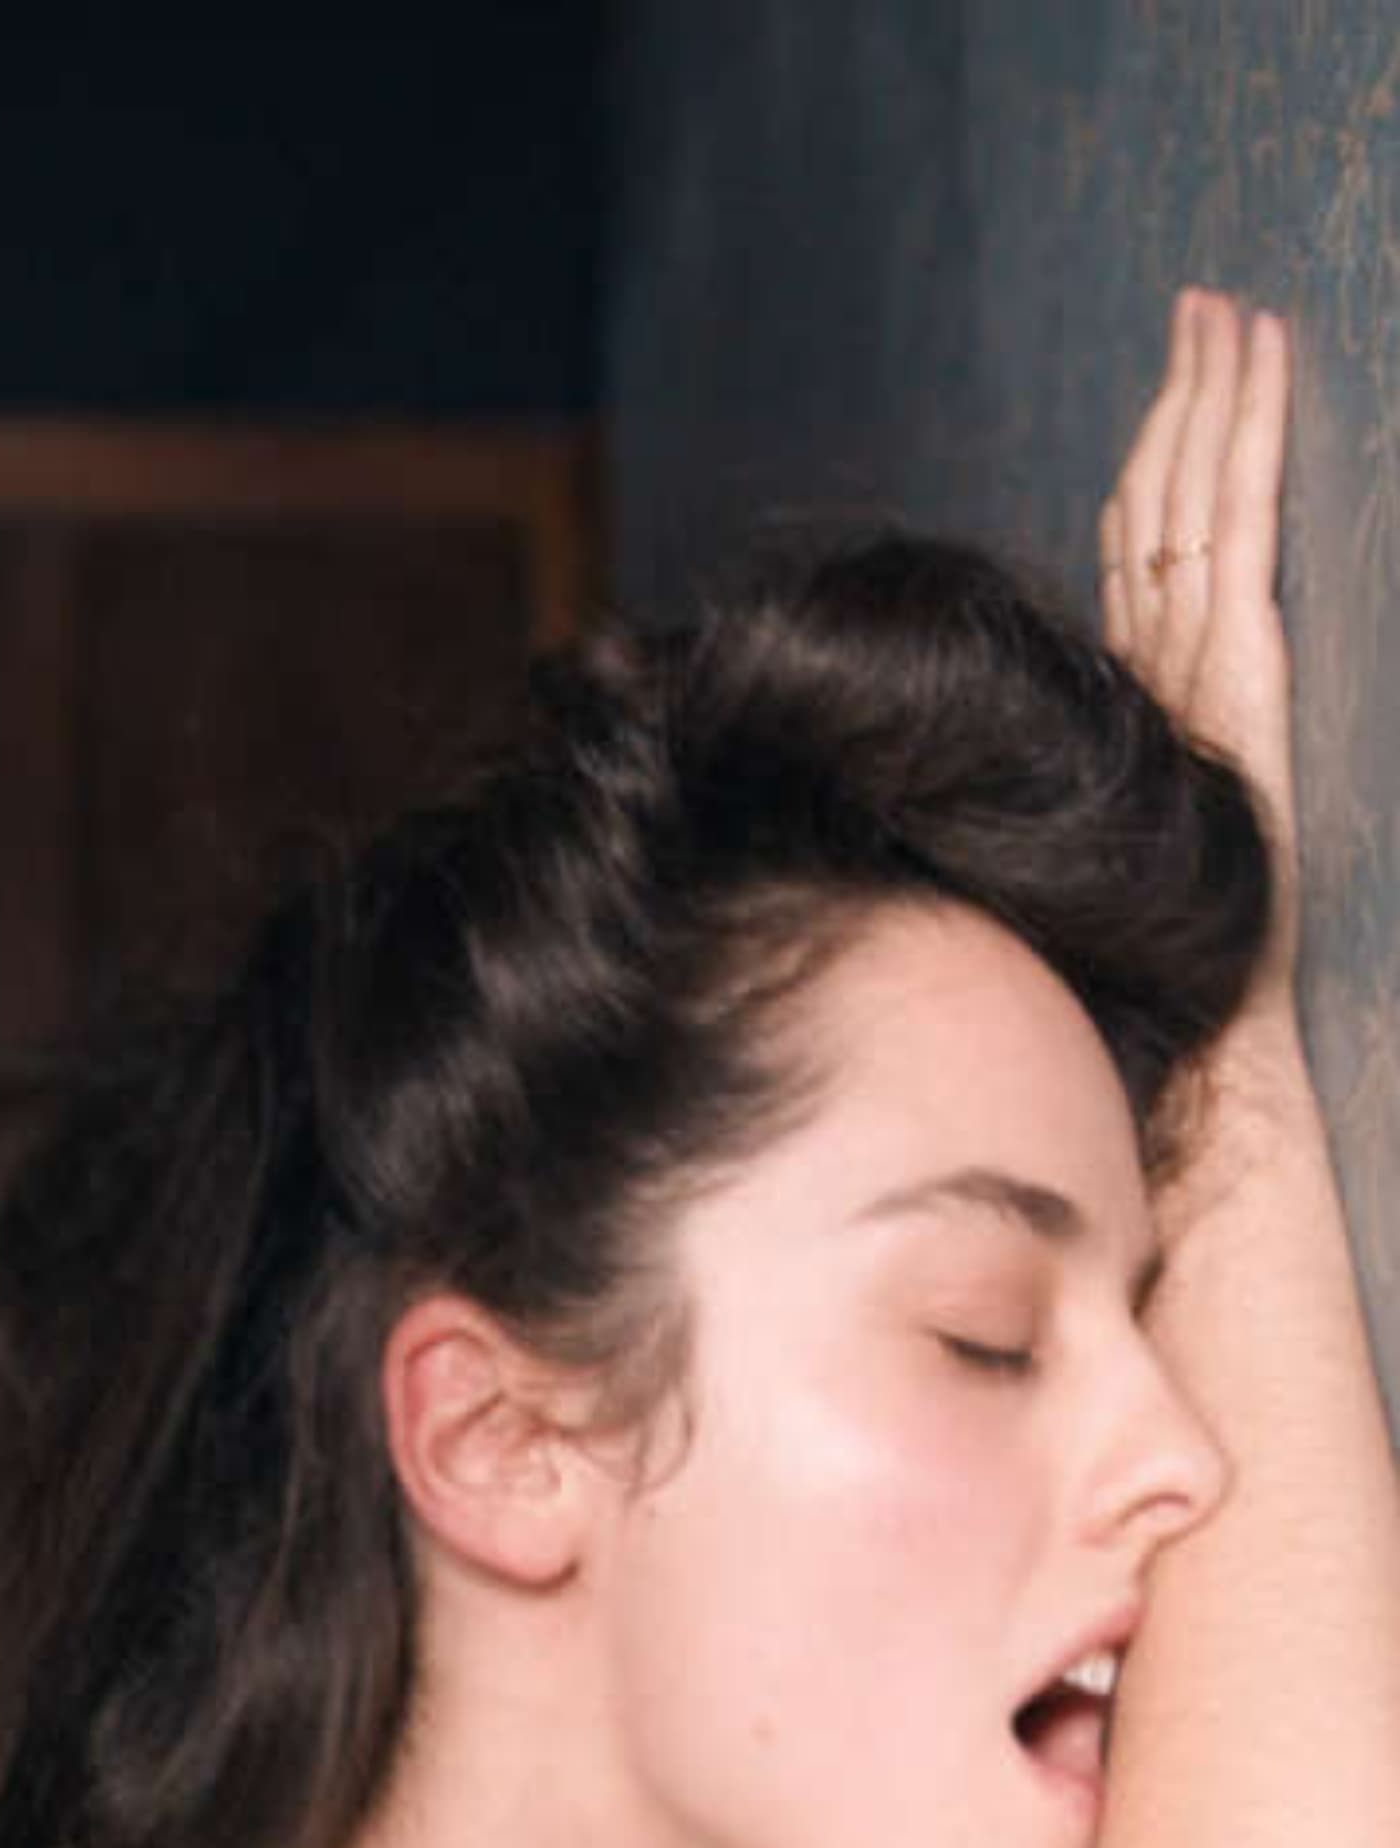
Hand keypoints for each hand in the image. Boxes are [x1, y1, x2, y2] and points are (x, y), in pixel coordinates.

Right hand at [1100, 289, 1296, 997]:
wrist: (1204, 998)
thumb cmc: (1190, 937)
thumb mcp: (1168, 827)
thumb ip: (1154, 763)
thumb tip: (1147, 740)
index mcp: (1133, 691)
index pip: (1132, 549)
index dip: (1143, 462)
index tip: (1158, 394)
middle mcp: (1152, 662)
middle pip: (1156, 499)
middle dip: (1178, 396)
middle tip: (1199, 304)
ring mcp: (1193, 658)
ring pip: (1192, 492)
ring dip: (1214, 393)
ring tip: (1228, 311)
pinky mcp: (1239, 663)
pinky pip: (1237, 522)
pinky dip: (1250, 434)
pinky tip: (1260, 365)